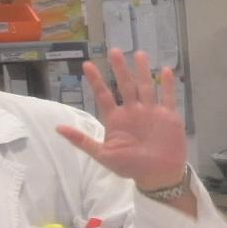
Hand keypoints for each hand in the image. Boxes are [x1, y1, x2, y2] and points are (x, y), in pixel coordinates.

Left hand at [59, 50, 188, 191]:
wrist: (157, 175)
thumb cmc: (130, 166)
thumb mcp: (102, 155)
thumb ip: (82, 140)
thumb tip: (57, 129)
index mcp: (116, 119)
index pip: (104, 95)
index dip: (96, 81)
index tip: (87, 65)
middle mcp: (133, 111)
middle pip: (125, 85)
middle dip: (120, 69)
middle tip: (114, 51)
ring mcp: (151, 112)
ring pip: (146, 86)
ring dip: (143, 71)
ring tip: (140, 54)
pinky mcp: (169, 116)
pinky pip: (168, 97)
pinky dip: (166, 85)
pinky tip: (165, 70)